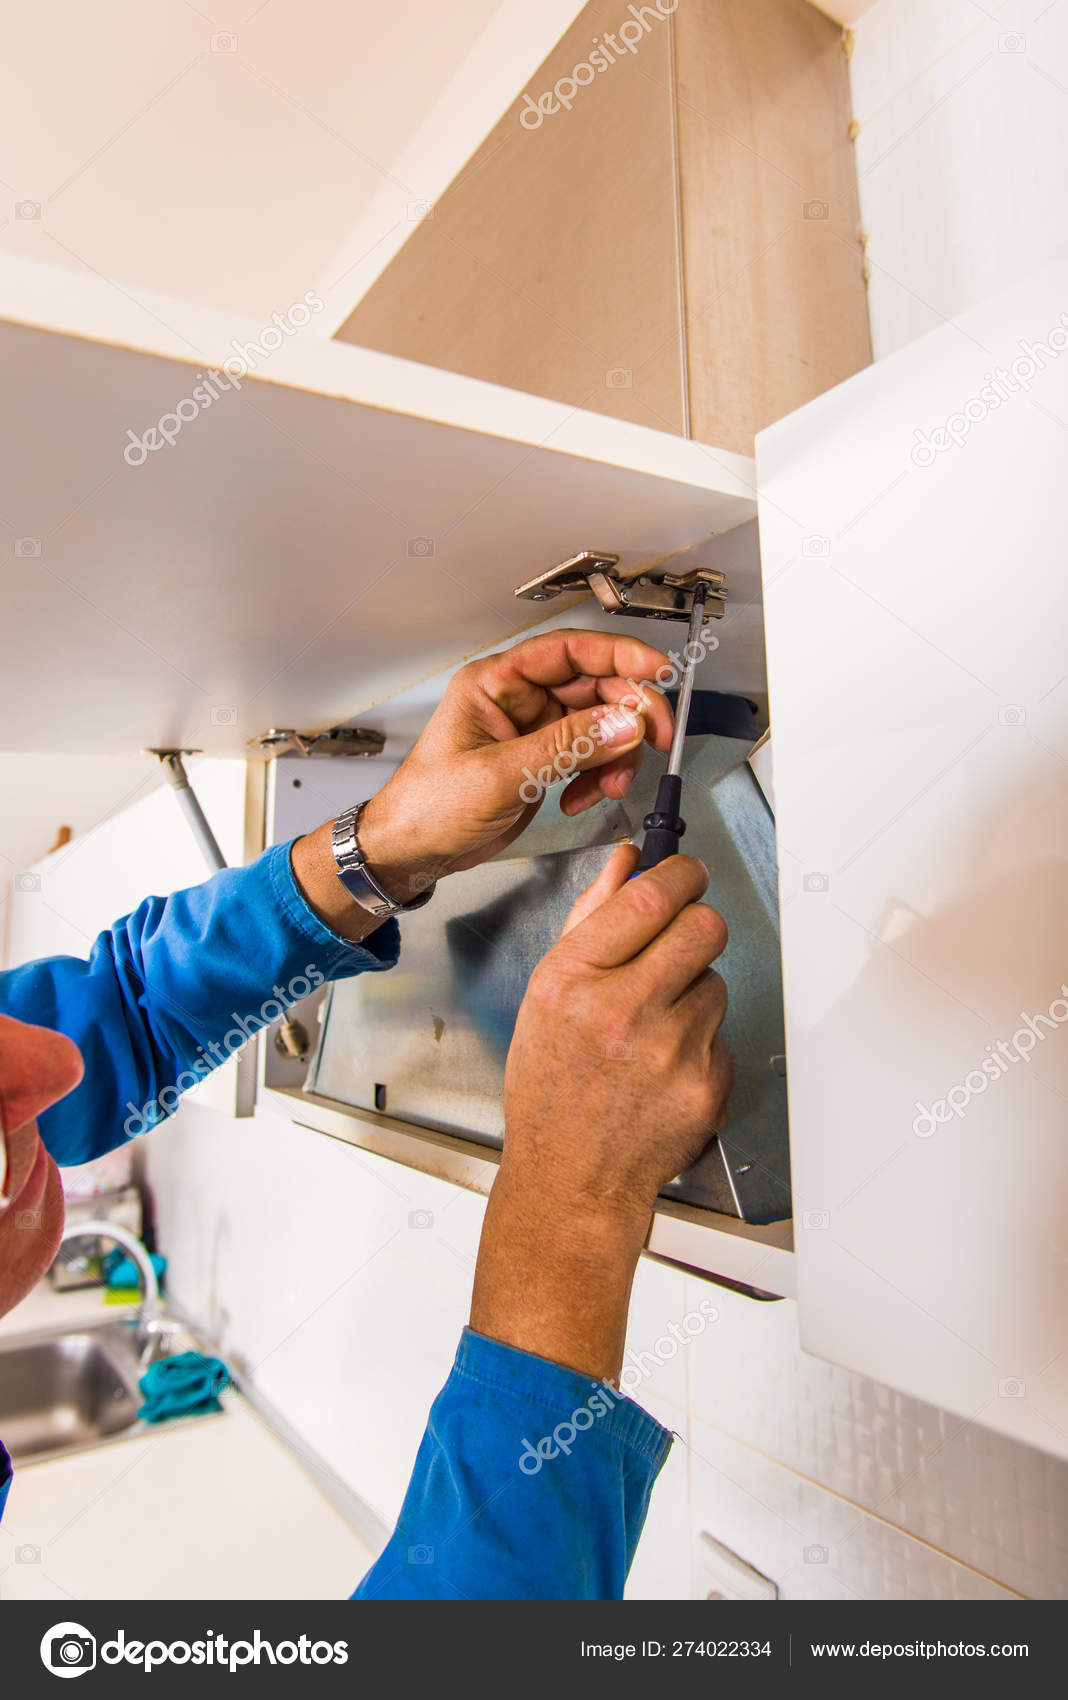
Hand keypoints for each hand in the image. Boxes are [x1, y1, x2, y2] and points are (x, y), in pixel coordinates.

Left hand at [355, 629, 674, 898]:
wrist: (414, 850)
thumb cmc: (429, 806)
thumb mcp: (501, 775)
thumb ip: (566, 747)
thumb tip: (623, 723)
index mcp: (497, 682)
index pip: (570, 650)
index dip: (621, 655)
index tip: (659, 671)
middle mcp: (518, 699)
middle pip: (595, 685)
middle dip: (629, 713)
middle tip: (655, 738)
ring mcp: (533, 730)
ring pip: (600, 724)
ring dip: (616, 754)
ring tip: (606, 785)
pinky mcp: (543, 760)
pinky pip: (590, 755)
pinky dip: (598, 776)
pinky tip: (581, 797)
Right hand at [470, 847, 731, 1382]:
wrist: (572, 1177)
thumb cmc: (553, 1088)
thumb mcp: (547, 996)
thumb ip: (591, 920)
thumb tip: (626, 862)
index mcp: (572, 981)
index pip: (649, 898)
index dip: (679, 874)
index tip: (686, 873)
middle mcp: (620, 1012)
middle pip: (703, 927)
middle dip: (699, 924)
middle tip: (684, 938)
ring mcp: (668, 1051)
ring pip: (717, 981)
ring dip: (695, 992)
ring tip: (655, 1028)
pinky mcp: (705, 1084)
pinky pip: (723, 1034)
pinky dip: (702, 1043)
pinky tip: (666, 1066)